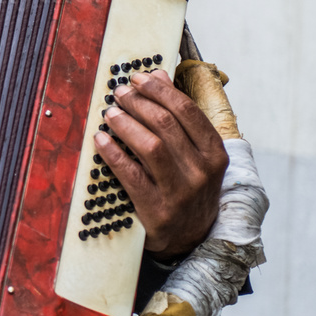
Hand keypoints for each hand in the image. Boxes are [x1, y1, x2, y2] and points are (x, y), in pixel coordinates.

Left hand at [95, 69, 227, 258]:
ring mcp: (180, 192)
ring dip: (126, 124)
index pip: (187, 111)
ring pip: (150, 146)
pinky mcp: (157, 210)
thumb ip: (180, 116)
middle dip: (138, 102)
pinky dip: (113, 153)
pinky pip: (131, 175)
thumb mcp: (196, 155)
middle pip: (166, 124)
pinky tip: (100, 140)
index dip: (159, 90)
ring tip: (109, 113)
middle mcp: (202, 171)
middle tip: (118, 93)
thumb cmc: (189, 188)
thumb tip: (159, 74)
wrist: (191, 241)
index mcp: (215, 153)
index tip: (138, 78)